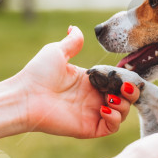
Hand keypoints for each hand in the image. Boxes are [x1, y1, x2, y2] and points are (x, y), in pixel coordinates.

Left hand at [16, 26, 140, 138]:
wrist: (26, 96)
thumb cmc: (38, 73)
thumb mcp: (57, 52)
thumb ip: (72, 42)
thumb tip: (75, 28)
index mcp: (91, 82)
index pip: (118, 81)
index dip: (126, 79)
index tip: (125, 75)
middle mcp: (95, 99)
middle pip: (125, 99)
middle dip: (131, 93)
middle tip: (125, 87)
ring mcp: (93, 114)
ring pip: (122, 114)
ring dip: (123, 106)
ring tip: (110, 98)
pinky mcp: (90, 128)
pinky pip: (112, 127)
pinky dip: (115, 118)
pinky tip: (104, 108)